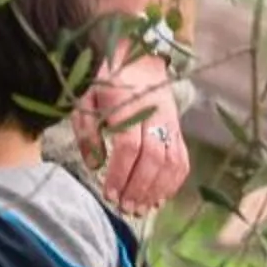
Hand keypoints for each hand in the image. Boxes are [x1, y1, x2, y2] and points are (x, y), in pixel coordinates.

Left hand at [78, 49, 188, 216]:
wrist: (140, 58)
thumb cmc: (104, 82)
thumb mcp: (85, 99)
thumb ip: (87, 131)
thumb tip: (93, 165)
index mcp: (125, 104)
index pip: (128, 145)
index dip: (119, 172)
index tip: (108, 193)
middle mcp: (153, 113)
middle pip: (152, 157)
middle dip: (138, 187)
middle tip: (125, 207)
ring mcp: (169, 121)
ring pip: (171, 160)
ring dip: (156, 189)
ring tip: (140, 208)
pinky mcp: (178, 127)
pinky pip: (182, 157)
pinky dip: (173, 180)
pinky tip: (159, 196)